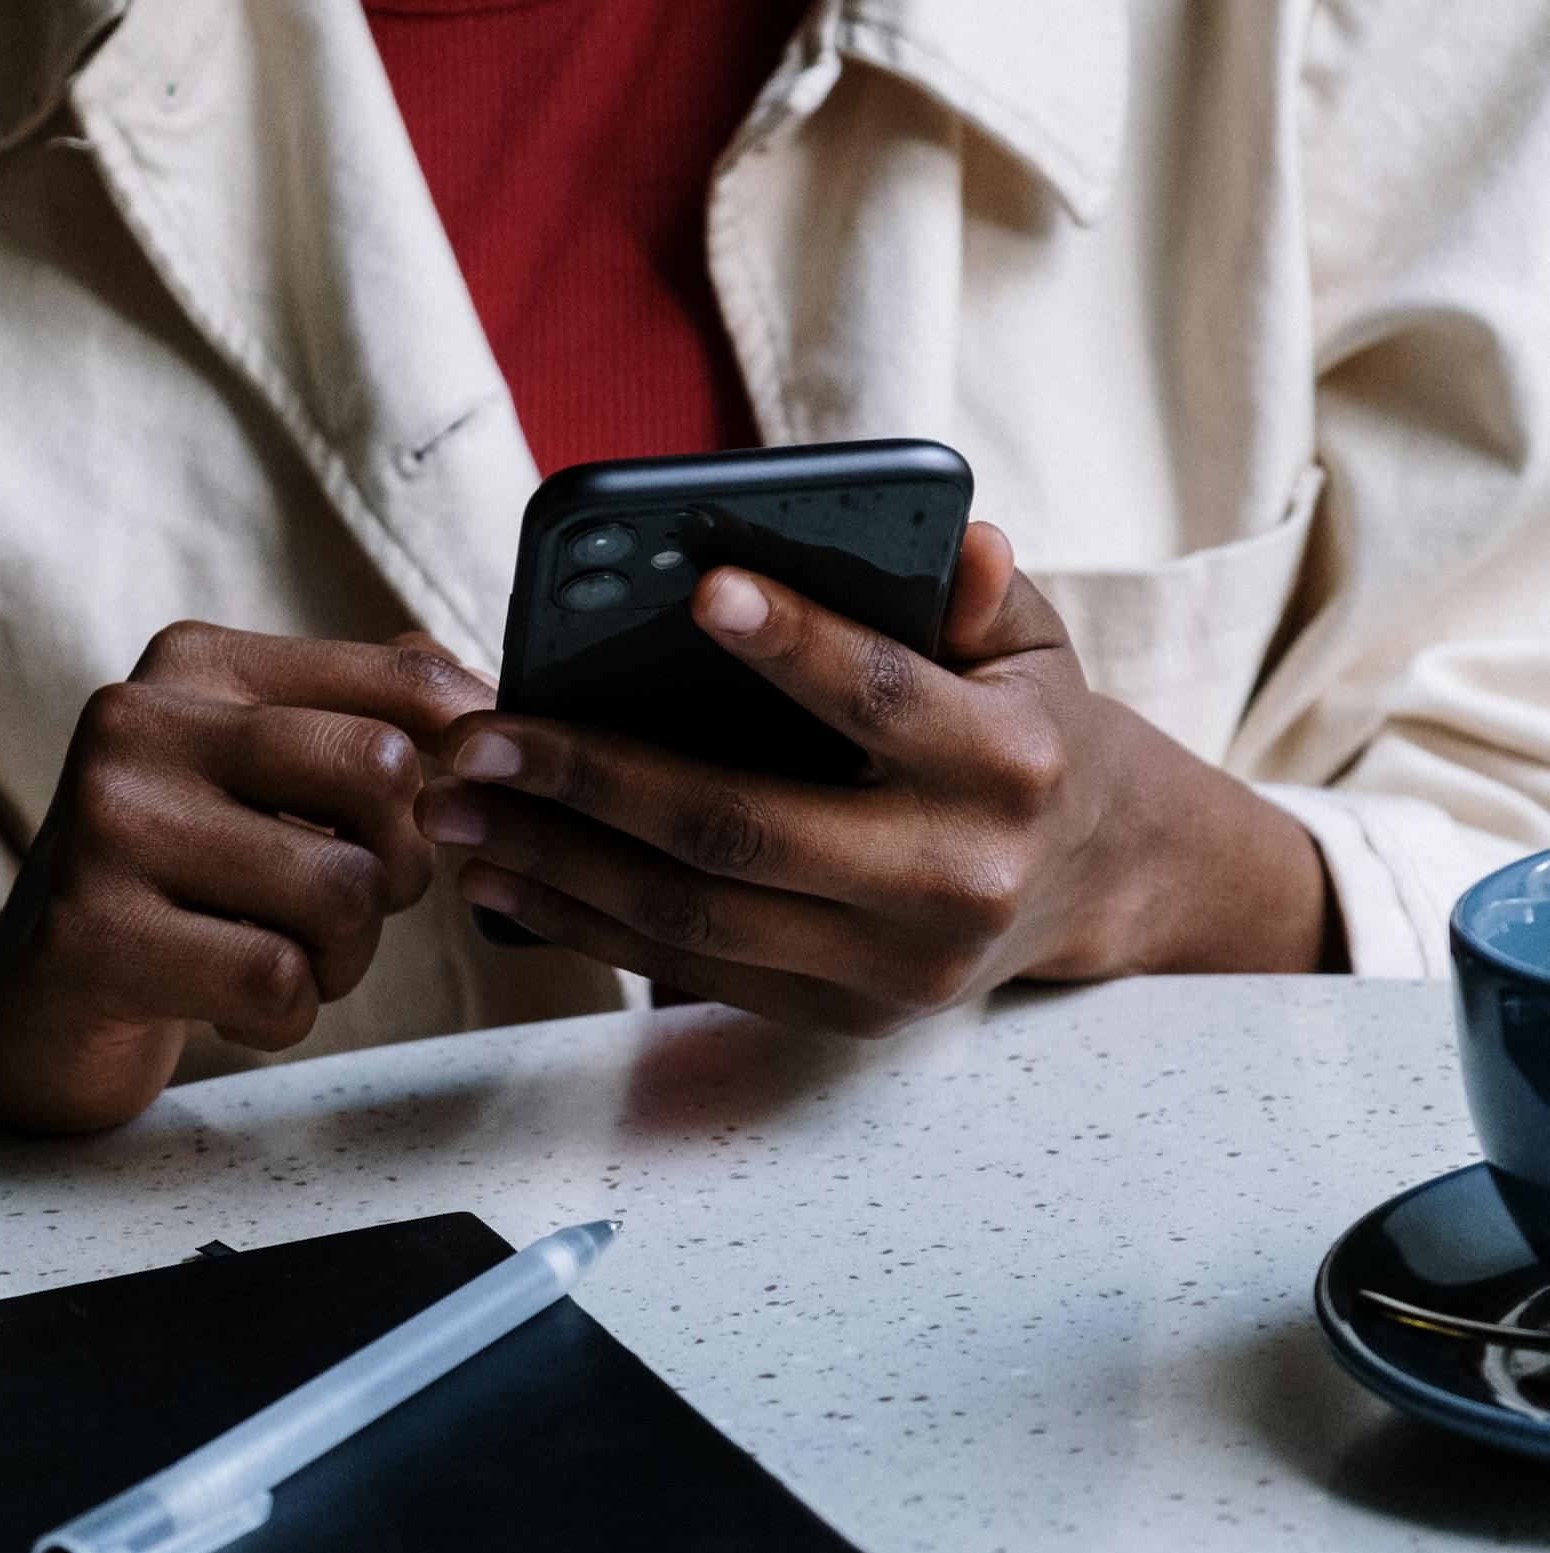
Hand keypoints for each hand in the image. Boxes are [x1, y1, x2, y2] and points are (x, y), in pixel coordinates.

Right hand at [0, 624, 494, 1154]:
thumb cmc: (184, 884)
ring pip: (341, 888)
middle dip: (399, 865)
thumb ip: (367, 715)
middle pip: (383, 772)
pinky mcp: (92, 934)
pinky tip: (230, 1008)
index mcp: (197, 664)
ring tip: (281, 961)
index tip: (476, 802)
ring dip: (342, 958)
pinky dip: (284, 1017)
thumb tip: (486, 697)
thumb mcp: (264, 776)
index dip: (469, 753)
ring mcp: (107, 824)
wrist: (35, 1006)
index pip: (399, 677)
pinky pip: (277, 981)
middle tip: (348, 907)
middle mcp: (140, 721)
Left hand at [416, 527, 1338, 1034]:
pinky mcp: (848, 1016)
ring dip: (555, 864)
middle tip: (480, 739)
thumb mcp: (1030, 647)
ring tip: (456, 810)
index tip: (700, 591)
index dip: (794, 646)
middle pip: (744, 829)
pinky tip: (507, 878)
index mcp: (1007, 764)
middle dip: (594, 780)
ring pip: (696, 917)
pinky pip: (693, 973)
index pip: (882, 698)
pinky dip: (588, 926)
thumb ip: (980, 594)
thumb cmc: (1030, 727)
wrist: (1096, 881)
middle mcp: (954, 877)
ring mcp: (896, 965)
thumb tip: (957, 536)